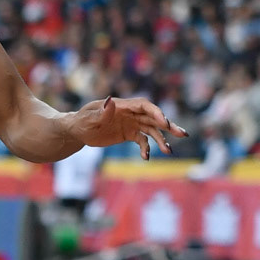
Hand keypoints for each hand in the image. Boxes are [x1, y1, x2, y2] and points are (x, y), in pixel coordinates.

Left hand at [69, 96, 187, 160]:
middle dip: (168, 126)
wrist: (77, 130)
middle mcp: (130, 113)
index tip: (165, 123)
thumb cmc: (81, 121)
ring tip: (168, 152)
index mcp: (122, 105)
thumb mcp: (89, 118)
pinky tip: (146, 158)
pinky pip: (142, 141)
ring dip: (161, 140)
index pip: (144, 106)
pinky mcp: (129, 134)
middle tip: (183, 134)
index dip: (156, 113)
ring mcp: (131, 123)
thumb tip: (111, 101)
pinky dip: (146, 148)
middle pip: (153, 117)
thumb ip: (101, 112)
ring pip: (151, 130)